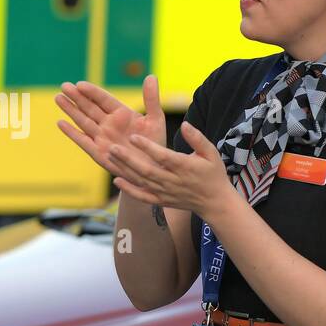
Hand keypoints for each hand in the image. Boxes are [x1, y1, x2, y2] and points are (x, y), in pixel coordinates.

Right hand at [55, 74, 168, 180]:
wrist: (152, 170)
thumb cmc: (155, 145)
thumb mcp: (156, 120)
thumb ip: (151, 99)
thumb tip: (151, 76)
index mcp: (121, 114)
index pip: (103, 99)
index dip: (92, 92)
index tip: (80, 84)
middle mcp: (109, 124)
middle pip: (89, 107)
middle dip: (76, 97)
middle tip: (64, 86)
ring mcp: (102, 138)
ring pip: (83, 121)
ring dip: (71, 110)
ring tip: (58, 97)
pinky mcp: (97, 152)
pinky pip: (82, 140)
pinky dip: (71, 132)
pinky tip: (60, 122)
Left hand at [108, 120, 239, 221]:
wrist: (214, 202)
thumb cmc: (213, 173)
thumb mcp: (211, 153)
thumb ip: (197, 138)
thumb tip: (184, 124)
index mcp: (184, 167)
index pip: (162, 156)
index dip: (147, 148)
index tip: (133, 137)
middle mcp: (172, 181)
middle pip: (147, 170)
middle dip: (128, 159)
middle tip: (113, 147)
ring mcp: (166, 192)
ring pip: (142, 181)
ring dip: (125, 170)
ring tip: (110, 156)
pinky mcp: (162, 201)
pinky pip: (143, 197)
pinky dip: (129, 190)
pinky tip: (117, 180)